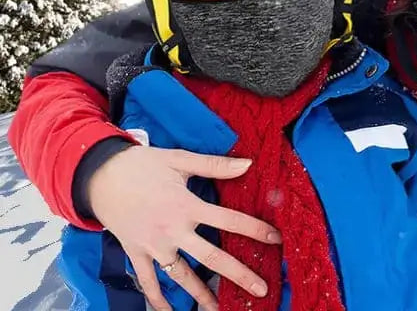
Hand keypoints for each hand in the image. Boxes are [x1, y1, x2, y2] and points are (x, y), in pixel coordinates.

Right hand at [88, 145, 281, 310]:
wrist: (101, 176)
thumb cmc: (143, 165)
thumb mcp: (180, 159)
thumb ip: (214, 165)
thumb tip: (247, 163)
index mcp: (187, 205)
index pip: (228, 220)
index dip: (254, 229)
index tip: (275, 239)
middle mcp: (173, 231)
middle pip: (211, 257)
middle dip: (238, 274)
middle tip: (261, 290)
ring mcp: (153, 246)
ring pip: (182, 277)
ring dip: (202, 295)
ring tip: (220, 310)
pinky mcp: (136, 254)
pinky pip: (149, 282)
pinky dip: (158, 301)